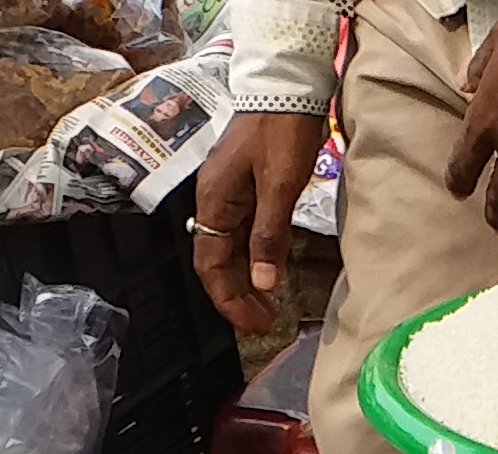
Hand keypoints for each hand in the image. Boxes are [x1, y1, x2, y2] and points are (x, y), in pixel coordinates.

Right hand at [191, 108, 326, 335]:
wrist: (286, 85)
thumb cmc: (281, 130)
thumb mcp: (279, 185)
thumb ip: (269, 234)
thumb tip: (260, 282)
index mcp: (215, 202)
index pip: (211, 266)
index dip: (229, 300)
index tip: (253, 324)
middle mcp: (215, 201)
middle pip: (218, 261)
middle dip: (237, 295)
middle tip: (264, 322)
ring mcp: (230, 193)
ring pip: (231, 248)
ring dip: (246, 279)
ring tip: (267, 305)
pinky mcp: (247, 187)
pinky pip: (245, 231)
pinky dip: (255, 256)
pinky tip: (270, 269)